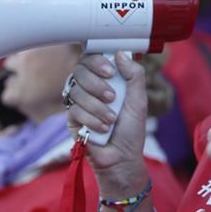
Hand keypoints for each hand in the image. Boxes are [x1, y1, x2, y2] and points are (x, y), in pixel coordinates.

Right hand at [65, 52, 149, 192]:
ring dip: (97, 106)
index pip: (92, 59)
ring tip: (111, 120)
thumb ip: (134, 75)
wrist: (122, 158)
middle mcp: (89, 88)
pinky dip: (91, 120)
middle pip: (79, 71)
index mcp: (105, 80)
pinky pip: (74, 110)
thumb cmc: (131, 130)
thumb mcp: (139, 101)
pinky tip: (102, 129)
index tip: (110, 71)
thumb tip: (121, 53)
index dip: (97, 61)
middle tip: (112, 97)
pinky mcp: (71, 119)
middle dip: (96, 84)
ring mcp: (78, 103)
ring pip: (76, 91)